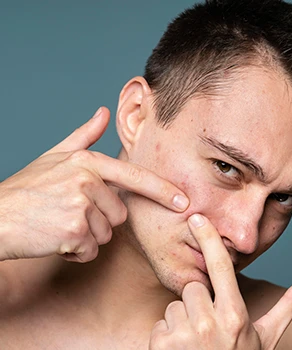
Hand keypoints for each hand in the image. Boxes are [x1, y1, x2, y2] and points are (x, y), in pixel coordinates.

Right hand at [0, 107, 188, 261]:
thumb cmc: (27, 188)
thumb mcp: (55, 156)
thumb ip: (84, 135)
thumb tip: (103, 112)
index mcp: (88, 161)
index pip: (136, 177)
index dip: (162, 190)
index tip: (183, 201)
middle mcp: (87, 180)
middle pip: (120, 214)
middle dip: (100, 220)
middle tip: (70, 213)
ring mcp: (80, 205)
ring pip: (106, 234)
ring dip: (87, 236)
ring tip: (61, 224)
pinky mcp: (73, 231)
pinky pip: (91, 250)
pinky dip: (76, 251)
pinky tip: (56, 239)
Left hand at [149, 214, 291, 348]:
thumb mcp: (266, 336)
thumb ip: (287, 306)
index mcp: (235, 316)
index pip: (220, 266)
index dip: (209, 239)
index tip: (196, 219)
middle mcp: (209, 324)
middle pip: (192, 288)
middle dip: (198, 303)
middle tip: (208, 326)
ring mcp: (184, 336)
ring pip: (175, 305)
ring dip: (182, 320)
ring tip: (195, 341)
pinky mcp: (162, 346)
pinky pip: (161, 323)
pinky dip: (168, 335)